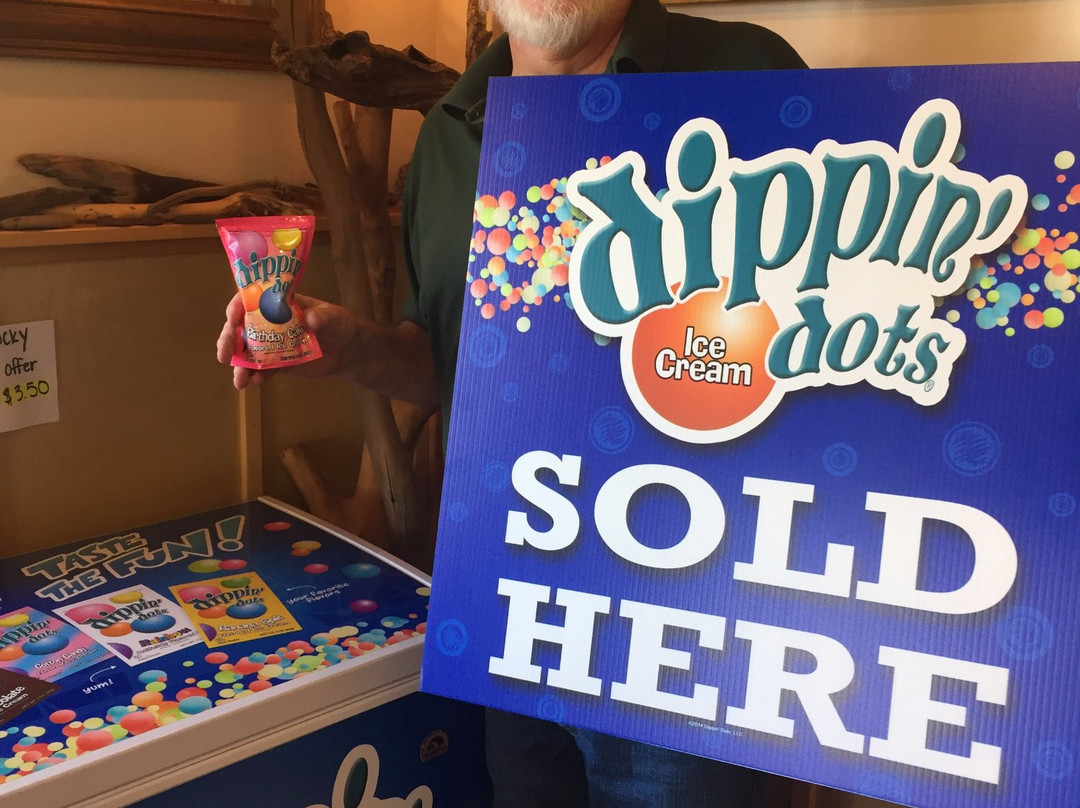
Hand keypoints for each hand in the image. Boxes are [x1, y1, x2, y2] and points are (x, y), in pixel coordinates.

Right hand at [215, 293, 359, 389]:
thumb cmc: (339, 325)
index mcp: (279, 304)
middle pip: (241, 328)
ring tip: (239, 380)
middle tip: (224, 354)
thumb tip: (309, 319)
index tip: (233, 319)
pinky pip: (262, 370)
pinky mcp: (279, 364)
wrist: (348, 350)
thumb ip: (322, 317)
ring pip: (247, 352)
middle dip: (228, 340)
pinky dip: (255, 376)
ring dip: (239, 365)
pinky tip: (253, 384)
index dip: (238, 307)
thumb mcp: (334, 317)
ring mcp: (272, 344)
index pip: (252, 300)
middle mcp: (270, 323)